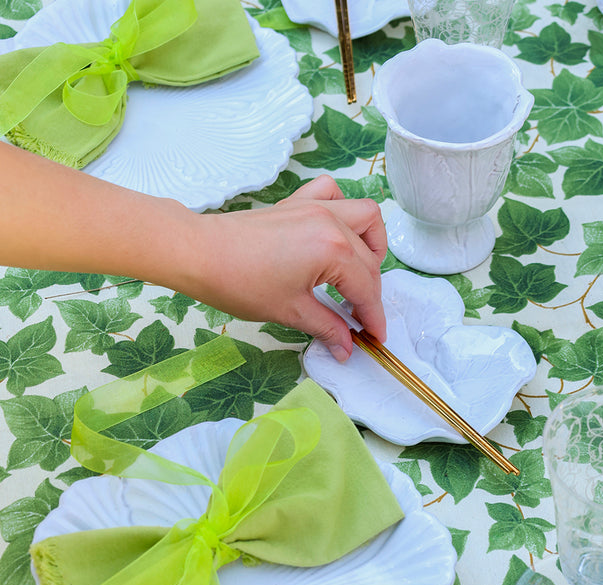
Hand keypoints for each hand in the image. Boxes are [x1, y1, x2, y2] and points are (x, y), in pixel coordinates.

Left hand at [178, 175, 387, 360]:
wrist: (199, 254)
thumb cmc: (240, 282)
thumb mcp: (291, 312)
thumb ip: (327, 327)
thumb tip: (347, 347)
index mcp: (334, 249)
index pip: (366, 289)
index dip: (373, 317)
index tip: (376, 337)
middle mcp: (331, 221)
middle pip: (369, 260)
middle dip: (370, 292)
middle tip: (360, 319)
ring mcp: (315, 207)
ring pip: (364, 216)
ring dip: (371, 243)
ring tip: (358, 273)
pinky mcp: (297, 203)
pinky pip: (333, 194)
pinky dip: (343, 210)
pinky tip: (335, 233)